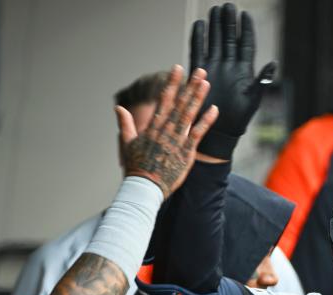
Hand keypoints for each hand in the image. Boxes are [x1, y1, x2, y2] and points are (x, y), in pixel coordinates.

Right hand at [117, 65, 218, 197]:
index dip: (172, 83)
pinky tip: (214, 109)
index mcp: (152, 126)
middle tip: (200, 70)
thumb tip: (118, 108)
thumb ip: (125, 123)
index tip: (178, 68)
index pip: (164, 99)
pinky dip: (206, 121)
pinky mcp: (186, 153)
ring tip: (206, 83)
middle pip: (180, 103)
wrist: (145, 188)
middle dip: (190, 86)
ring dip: (198, 98)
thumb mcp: (127, 142)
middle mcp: (165, 130)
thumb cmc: (136, 167)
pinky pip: (198, 134)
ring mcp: (176, 140)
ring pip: (189, 115)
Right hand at [190, 3, 275, 158]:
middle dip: (228, 22)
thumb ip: (261, 79)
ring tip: (215, 10)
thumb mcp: (254, 98)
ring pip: (214, 41)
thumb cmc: (239, 117)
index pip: (246, 44)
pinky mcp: (201, 72)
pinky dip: (198, 38)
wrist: (219, 130)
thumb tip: (273, 63)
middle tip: (227, 5)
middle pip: (229, 38)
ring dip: (215, 26)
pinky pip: (199, 51)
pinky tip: (200, 25)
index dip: (246, 29)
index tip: (245, 15)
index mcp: (244, 70)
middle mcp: (229, 65)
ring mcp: (214, 67)